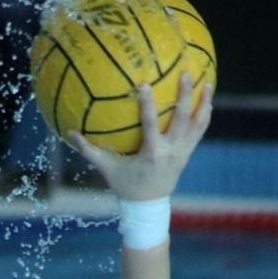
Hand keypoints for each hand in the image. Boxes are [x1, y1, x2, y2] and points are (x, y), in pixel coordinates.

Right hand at [69, 72, 212, 201]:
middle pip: (182, 119)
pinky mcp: (188, 152)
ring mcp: (182, 151)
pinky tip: (207, 100)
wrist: (148, 205)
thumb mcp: (107, 168)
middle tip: (186, 74)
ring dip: (203, 103)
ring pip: (197, 124)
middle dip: (185, 96)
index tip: (144, 84)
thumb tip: (69, 133)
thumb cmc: (126, 185)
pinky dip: (204, 115)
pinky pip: (200, 131)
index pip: (150, 124)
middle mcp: (171, 150)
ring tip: (208, 82)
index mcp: (152, 152)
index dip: (147, 104)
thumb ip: (89, 150)